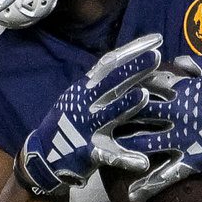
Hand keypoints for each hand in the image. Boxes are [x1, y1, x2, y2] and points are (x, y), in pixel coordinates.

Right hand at [13, 33, 164, 200]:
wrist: (44, 155)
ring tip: (143, 96)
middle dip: (133, 69)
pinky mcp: (87, 153)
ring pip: (107, 114)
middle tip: (155, 57)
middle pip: (111, 83)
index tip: (156, 40)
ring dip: (124, 106)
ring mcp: (85, 127)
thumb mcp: (84, 96)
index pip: (110, 63)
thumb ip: (107, 83)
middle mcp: (85, 103)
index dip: (132, 50)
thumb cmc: (73, 122)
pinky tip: (142, 162)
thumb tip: (134, 63)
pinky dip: (125, 159)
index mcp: (86, 87)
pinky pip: (108, 156)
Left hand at [104, 55, 201, 201]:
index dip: (123, 88)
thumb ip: (193, 64)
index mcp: (180, 89)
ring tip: (101, 156)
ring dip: (121, 149)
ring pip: (144, 144)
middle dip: (114, 119)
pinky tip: (133, 195)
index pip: (143, 85)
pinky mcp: (193, 159)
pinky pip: (166, 175)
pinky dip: (148, 185)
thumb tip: (176, 59)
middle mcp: (175, 112)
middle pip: (136, 114)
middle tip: (92, 124)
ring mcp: (182, 138)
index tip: (105, 92)